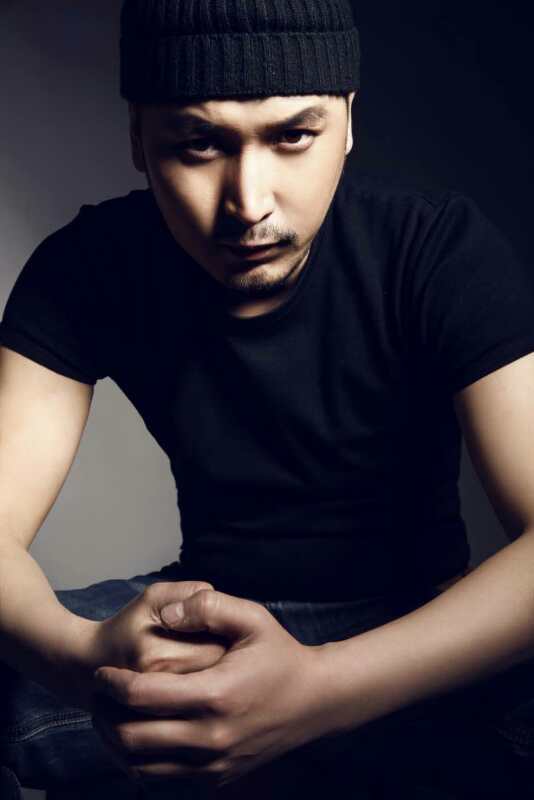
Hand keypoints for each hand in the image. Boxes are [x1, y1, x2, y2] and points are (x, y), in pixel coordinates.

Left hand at [91, 589, 329, 789]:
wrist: (316, 701)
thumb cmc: (280, 654)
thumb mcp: (252, 617)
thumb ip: (208, 605)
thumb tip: (168, 614)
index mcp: (215, 694)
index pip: (141, 695)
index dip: (112, 683)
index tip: (102, 672)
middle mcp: (211, 737)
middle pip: (131, 737)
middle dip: (104, 715)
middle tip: (98, 697)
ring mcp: (214, 764)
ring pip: (141, 766)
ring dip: (116, 743)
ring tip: (110, 717)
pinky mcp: (217, 778)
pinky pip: (163, 779)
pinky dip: (141, 761)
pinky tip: (139, 737)